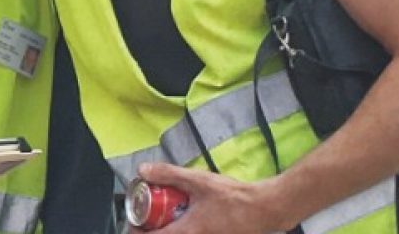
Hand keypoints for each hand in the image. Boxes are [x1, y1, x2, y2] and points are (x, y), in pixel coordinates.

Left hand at [137, 163, 289, 233]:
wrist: (264, 209)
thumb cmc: (234, 198)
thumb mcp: (198, 181)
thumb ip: (169, 174)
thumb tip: (143, 170)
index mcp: (185, 232)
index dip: (137, 231)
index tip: (134, 221)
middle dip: (152, 228)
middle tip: (149, 214)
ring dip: (168, 228)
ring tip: (167, 213)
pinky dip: (183, 228)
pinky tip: (188, 214)